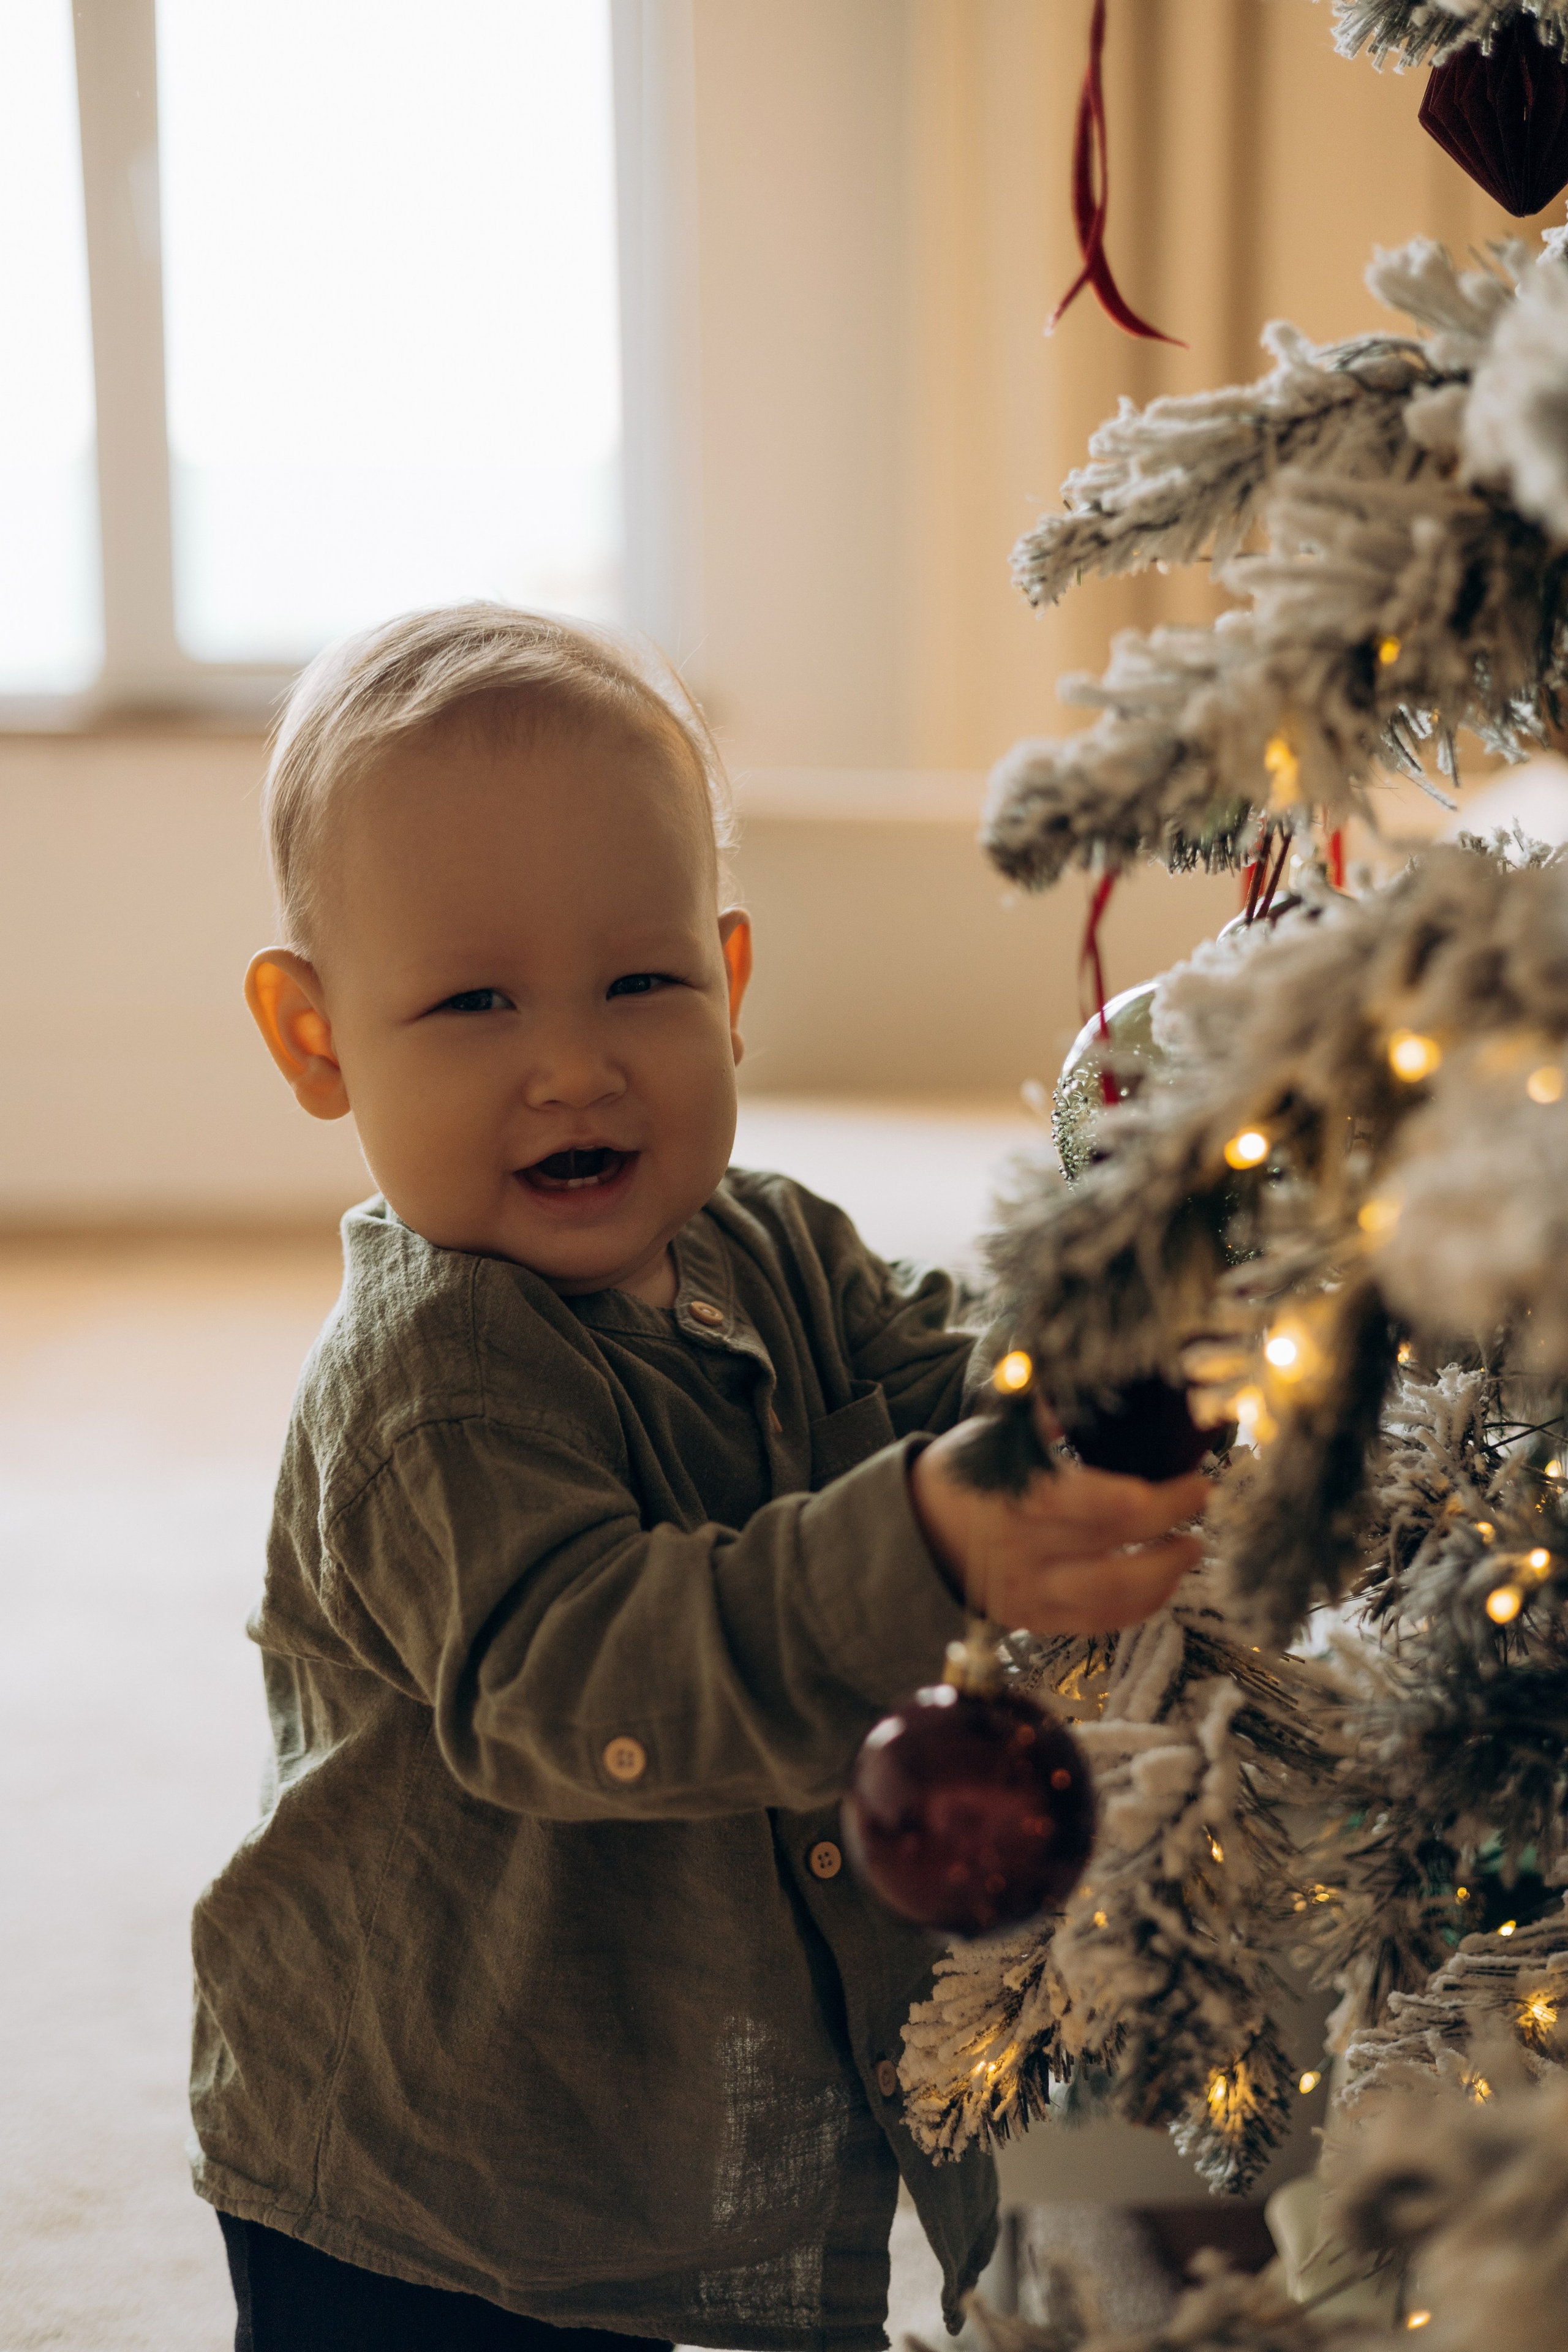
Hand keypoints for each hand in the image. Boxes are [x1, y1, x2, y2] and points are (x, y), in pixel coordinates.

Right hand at [909, 1418, 1207, 1634]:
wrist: (916, 1537)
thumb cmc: (965, 1476)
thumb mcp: (991, 1437)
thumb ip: (1040, 1419)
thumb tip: (1086, 1385)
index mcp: (1011, 1499)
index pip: (1086, 1503)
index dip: (1144, 1498)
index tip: (1189, 1480)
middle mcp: (1021, 1552)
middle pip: (1112, 1545)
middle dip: (1170, 1523)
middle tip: (1201, 1497)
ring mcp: (1030, 1593)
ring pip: (1111, 1596)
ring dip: (1165, 1573)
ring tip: (1192, 1546)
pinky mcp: (1036, 1621)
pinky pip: (1098, 1623)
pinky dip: (1140, 1606)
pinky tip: (1165, 1582)